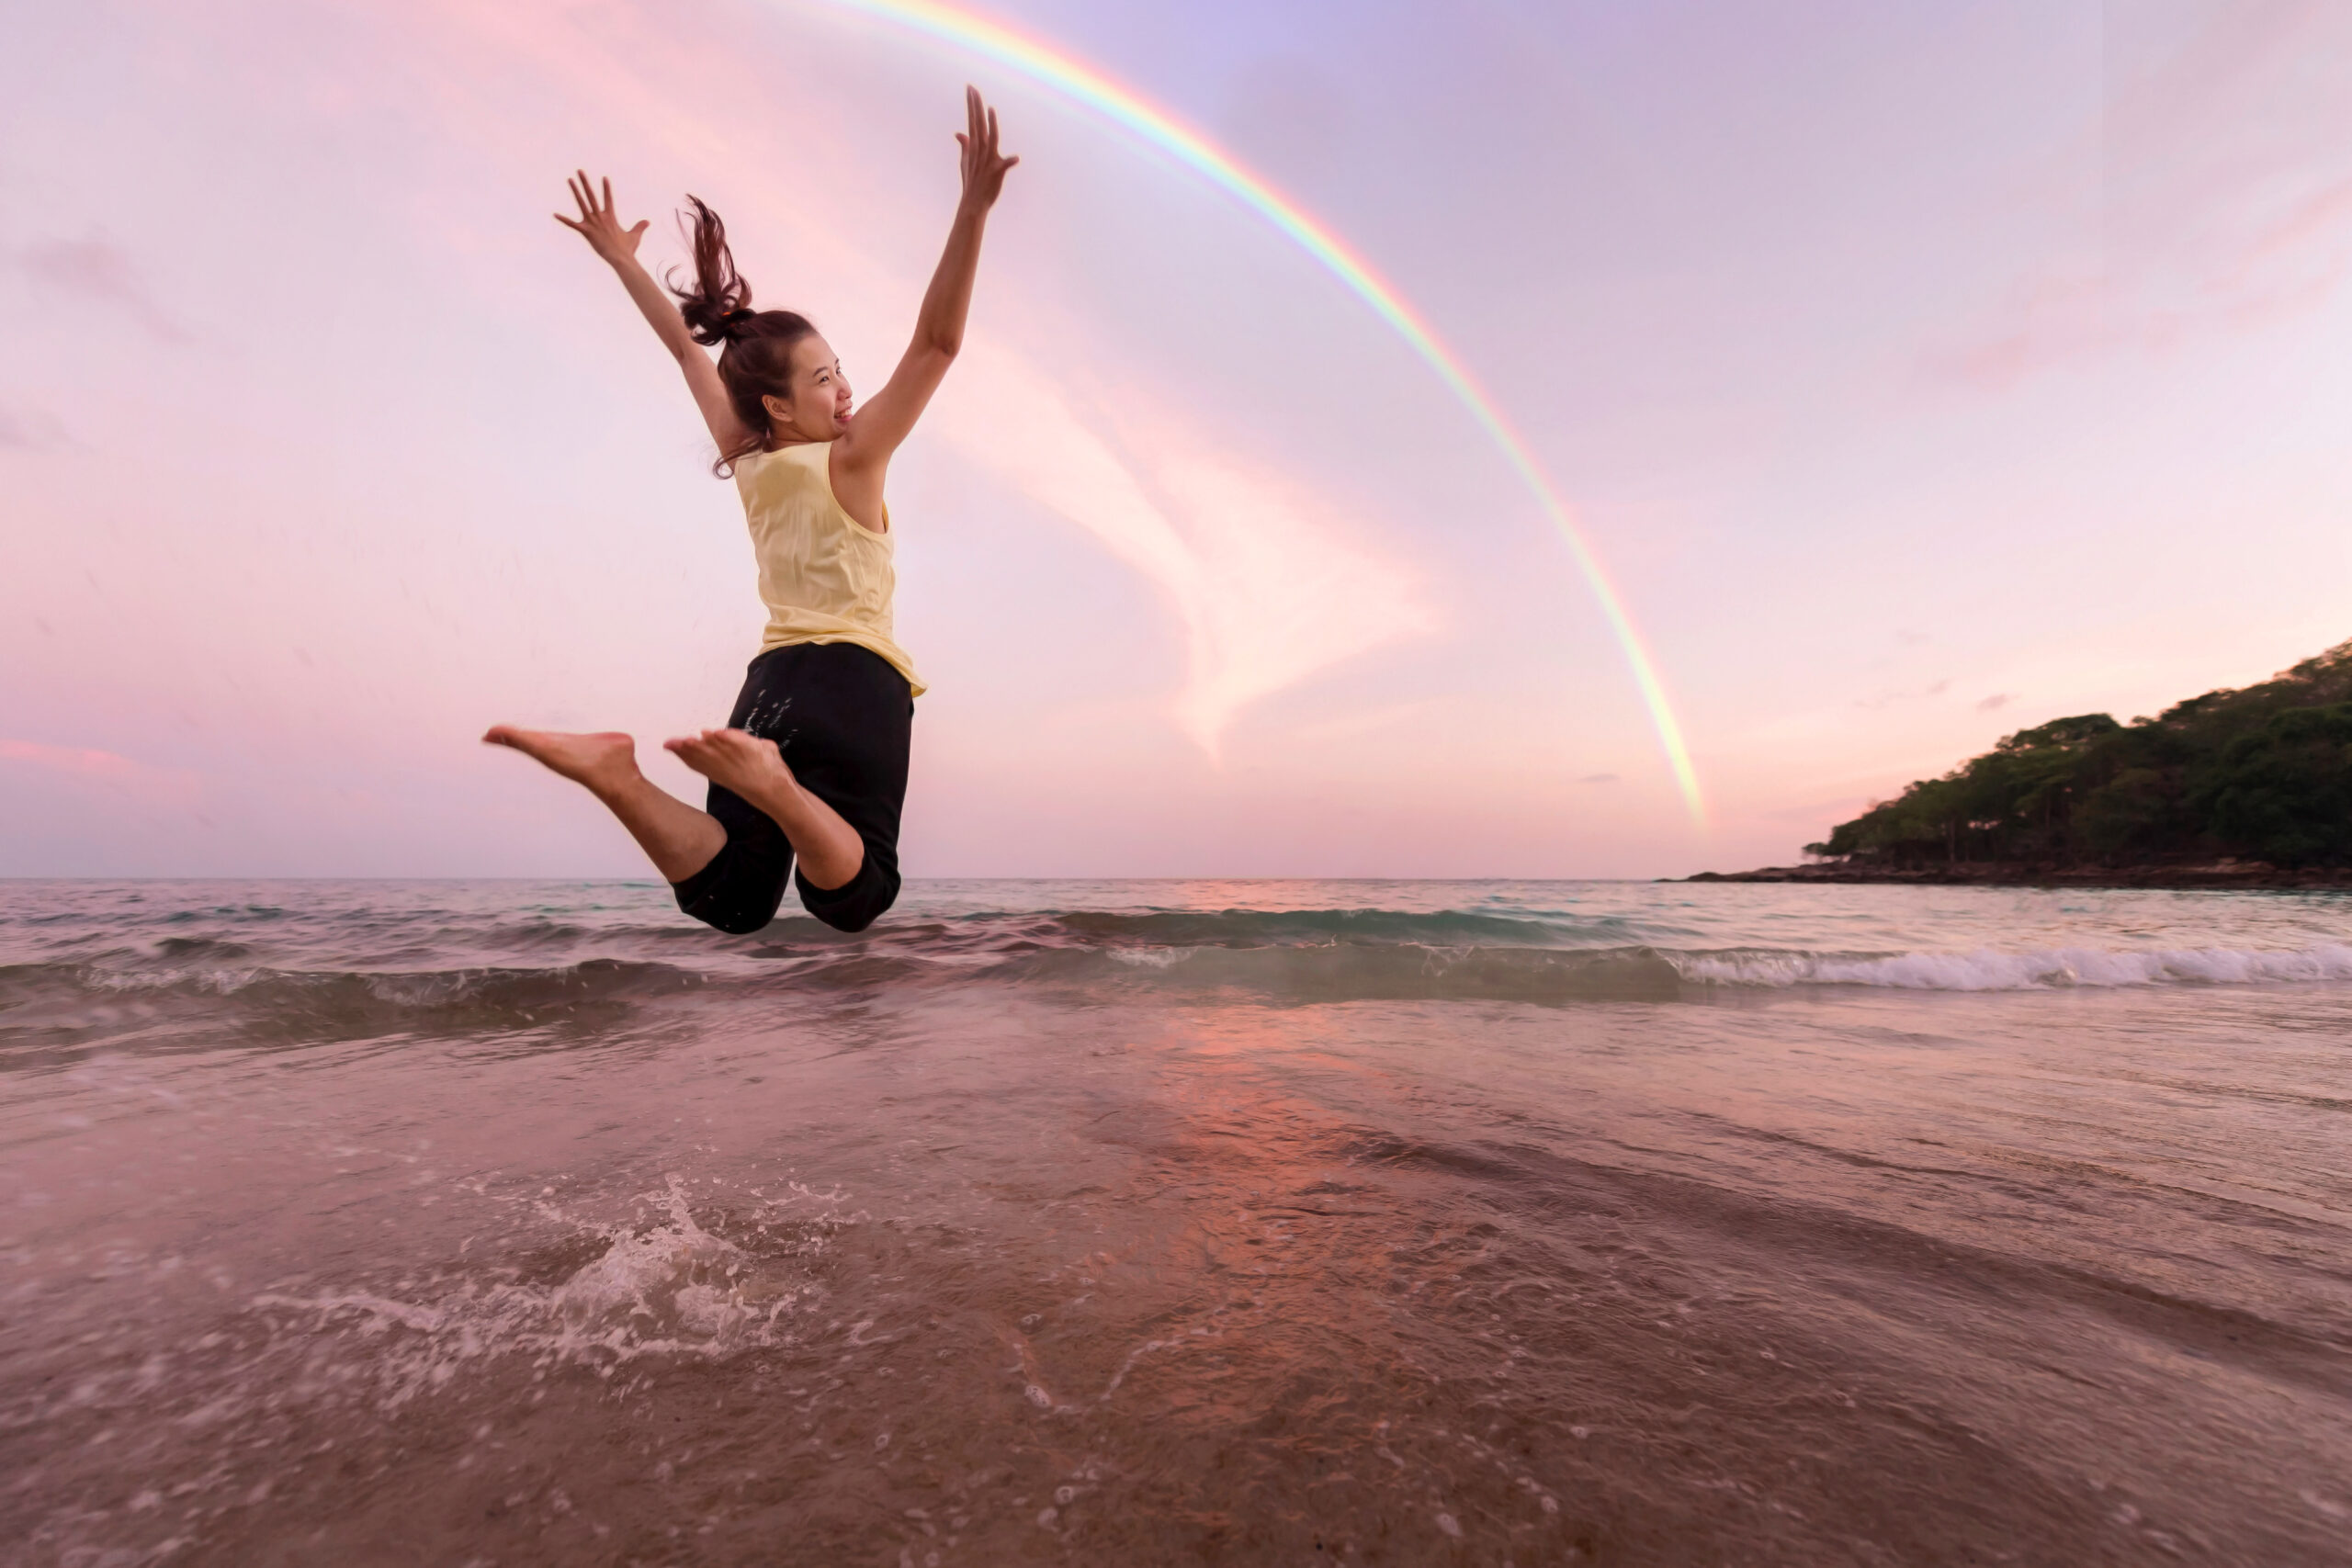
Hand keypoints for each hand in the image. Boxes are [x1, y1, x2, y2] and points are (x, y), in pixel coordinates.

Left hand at [554, 171, 648, 266]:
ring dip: (575, 191)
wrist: (621, 258)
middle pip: (591, 196)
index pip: (608, 199)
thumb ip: (639, 227)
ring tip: (570, 180)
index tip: (604, 178)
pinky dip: (564, 220)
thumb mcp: (635, 236)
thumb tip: (647, 222)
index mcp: (610, 217)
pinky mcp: (586, 232)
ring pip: (582, 203)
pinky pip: (573, 225)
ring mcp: (592, 223)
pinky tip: (554, 214)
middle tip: (579, 171)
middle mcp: (600, 217)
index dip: (606, 189)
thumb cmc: (628, 249)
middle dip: (585, 182)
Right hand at [954, 86, 1018, 211]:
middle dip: (976, 107)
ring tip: (990, 110)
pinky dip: (1009, 163)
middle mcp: (980, 150)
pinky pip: (1004, 167)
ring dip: (990, 126)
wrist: (973, 203)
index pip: (973, 121)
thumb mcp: (965, 162)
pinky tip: (1016, 158)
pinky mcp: (996, 173)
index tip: (970, 88)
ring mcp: (987, 161)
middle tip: (972, 89)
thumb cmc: (972, 182)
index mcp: (975, 146)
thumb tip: (959, 133)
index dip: (972, 105)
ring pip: (990, 139)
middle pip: (978, 124)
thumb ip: (964, 145)